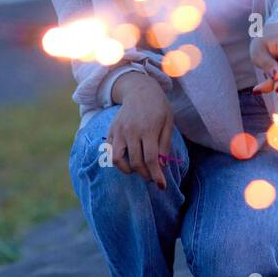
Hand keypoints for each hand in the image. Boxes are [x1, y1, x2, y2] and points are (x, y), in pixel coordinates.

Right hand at [106, 74, 175, 189]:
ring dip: (128, 170)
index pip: (151, 158)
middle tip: (152, 177)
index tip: (162, 186)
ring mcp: (119, 131)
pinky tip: (127, 161)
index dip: (156, 175)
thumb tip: (161, 165)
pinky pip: (108, 151)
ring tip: (138, 169)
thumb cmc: (159, 107)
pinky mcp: (111, 131)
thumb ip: (164, 144)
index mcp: (148, 129)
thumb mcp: (168, 123)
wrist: (140, 90)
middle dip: (145, 174)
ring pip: (117, 159)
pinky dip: (116, 161)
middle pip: (135, 162)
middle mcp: (131, 131)